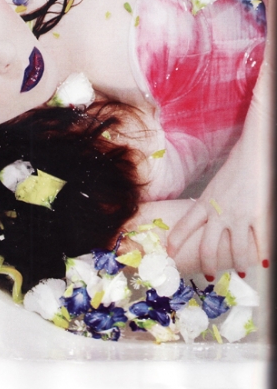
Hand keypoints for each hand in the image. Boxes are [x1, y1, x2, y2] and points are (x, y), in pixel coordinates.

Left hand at [167, 128, 270, 275]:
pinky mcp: (258, 216)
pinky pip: (260, 243)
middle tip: (209, 276)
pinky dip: (262, 256)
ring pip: (235, 251)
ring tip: (240, 272)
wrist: (253, 155)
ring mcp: (239, 216)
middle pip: (207, 247)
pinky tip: (262, 263)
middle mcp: (219, 212)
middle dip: (207, 265)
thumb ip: (210, 205)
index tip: (170, 253)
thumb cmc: (235, 169)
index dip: (176, 242)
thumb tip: (206, 220)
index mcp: (205, 203)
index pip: (185, 226)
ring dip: (237, 265)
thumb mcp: (215, 188)